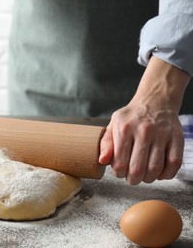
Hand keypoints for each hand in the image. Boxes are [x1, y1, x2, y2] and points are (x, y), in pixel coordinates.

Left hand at [99, 57, 190, 184]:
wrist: (155, 101)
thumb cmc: (131, 117)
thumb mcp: (113, 124)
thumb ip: (106, 143)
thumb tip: (102, 160)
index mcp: (124, 128)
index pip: (120, 163)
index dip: (119, 173)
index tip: (120, 172)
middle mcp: (144, 131)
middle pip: (138, 169)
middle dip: (133, 179)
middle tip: (132, 178)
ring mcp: (162, 134)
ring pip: (156, 169)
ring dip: (149, 179)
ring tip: (144, 176)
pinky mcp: (177, 138)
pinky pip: (174, 164)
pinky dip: (166, 174)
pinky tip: (159, 172)